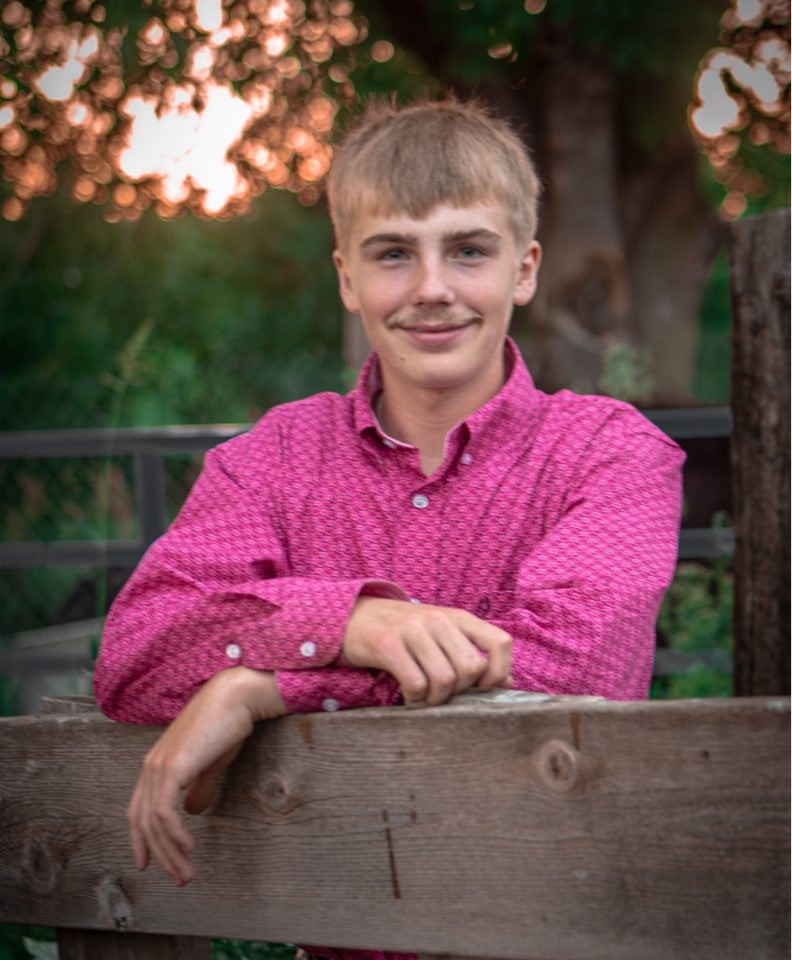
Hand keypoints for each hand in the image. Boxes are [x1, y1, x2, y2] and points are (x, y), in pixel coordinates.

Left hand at [127, 667, 285, 885]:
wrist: (236, 697)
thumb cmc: (227, 725)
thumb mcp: (211, 762)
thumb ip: (199, 785)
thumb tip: (193, 811)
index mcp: (157, 764)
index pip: (139, 811)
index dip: (142, 840)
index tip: (152, 865)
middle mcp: (151, 766)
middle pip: (144, 823)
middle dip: (161, 856)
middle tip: (182, 879)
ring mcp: (159, 766)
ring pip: (153, 823)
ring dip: (170, 853)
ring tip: (187, 873)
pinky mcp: (172, 768)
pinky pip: (164, 813)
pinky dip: (173, 836)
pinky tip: (188, 848)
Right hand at [343, 597, 511, 705]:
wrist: (355, 616)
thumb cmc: (405, 631)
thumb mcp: (443, 635)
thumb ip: (473, 653)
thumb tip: (508, 683)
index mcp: (458, 617)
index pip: (500, 642)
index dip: (500, 671)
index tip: (482, 687)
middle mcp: (438, 620)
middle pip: (472, 668)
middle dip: (460, 690)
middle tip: (443, 692)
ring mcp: (413, 630)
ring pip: (445, 679)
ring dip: (435, 698)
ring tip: (424, 695)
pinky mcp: (388, 645)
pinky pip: (415, 683)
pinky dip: (414, 698)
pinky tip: (408, 694)